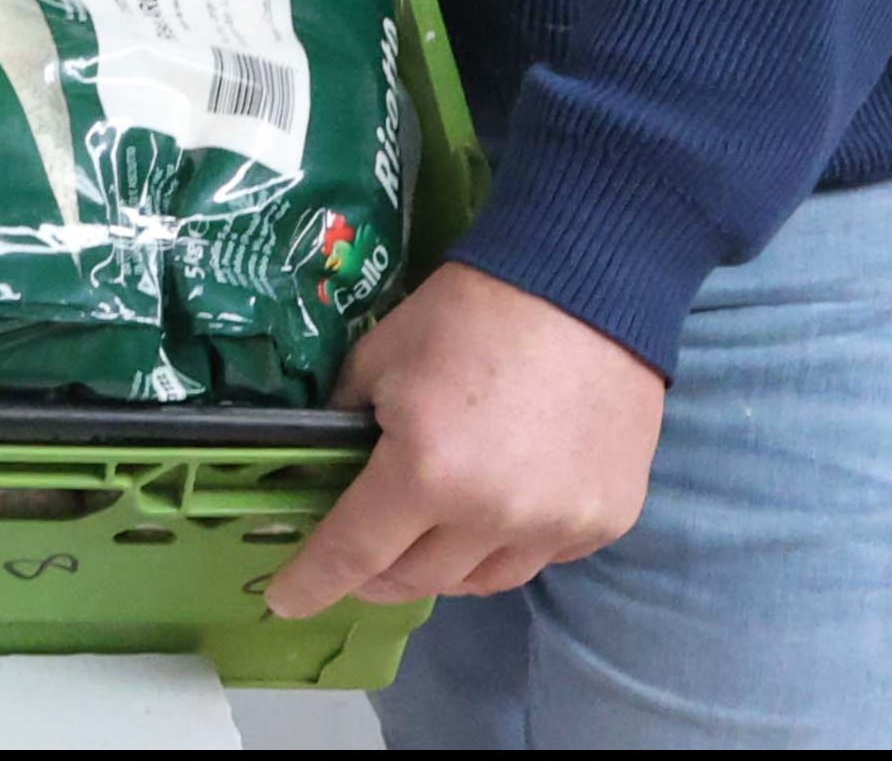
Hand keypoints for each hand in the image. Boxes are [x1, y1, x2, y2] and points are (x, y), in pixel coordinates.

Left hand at [265, 263, 663, 615]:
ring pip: (478, 581)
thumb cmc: (468, 313)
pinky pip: (537, 559)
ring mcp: (556, 527)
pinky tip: (494, 508)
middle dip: (374, 574)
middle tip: (358, 556)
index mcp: (426, 472)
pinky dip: (504, 546)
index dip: (314, 582)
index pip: (354, 552)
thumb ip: (348, 421)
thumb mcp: (378, 359)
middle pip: (416, 579)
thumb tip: (331, 461)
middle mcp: (492, 516)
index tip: (286, 603)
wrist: (585, 289)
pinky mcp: (605, 522)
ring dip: (440, 566)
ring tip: (425, 534)